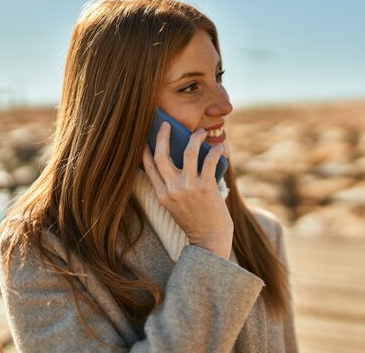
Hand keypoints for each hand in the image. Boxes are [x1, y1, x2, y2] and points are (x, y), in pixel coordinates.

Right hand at [141, 122, 233, 258]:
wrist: (209, 241)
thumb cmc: (195, 223)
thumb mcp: (175, 207)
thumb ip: (173, 190)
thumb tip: (180, 167)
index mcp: (162, 195)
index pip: (149, 167)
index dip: (145, 150)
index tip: (146, 138)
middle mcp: (172, 189)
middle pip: (161, 155)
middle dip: (163, 135)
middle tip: (167, 124)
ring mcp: (189, 187)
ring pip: (188, 152)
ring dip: (195, 138)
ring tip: (200, 133)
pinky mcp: (206, 187)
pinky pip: (210, 160)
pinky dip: (215, 151)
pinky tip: (219, 148)